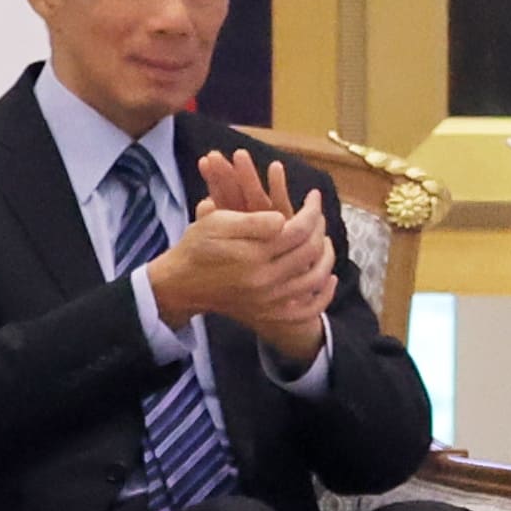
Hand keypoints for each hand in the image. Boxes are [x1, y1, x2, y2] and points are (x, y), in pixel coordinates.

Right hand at [189, 148, 336, 360]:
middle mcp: (264, 280)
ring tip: (324, 240)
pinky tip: (328, 279)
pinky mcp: (268, 313)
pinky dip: (322, 296)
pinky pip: (305, 310)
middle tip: (318, 215)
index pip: (299, 230)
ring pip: (313, 279)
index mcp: (253, 255)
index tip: (314, 197)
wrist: (181, 285)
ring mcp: (268, 300)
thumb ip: (253, 222)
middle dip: (319, 229)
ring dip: (326, 257)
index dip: (311, 211)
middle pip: (309, 252)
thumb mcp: (217, 223)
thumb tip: (284, 220)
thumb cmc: (198, 248)